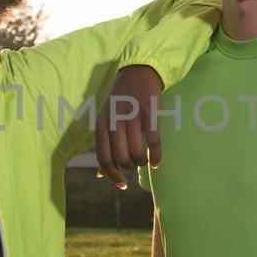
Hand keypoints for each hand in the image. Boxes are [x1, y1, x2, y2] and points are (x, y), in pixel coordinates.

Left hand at [94, 65, 163, 190]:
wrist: (138, 72)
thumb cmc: (121, 100)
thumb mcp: (107, 120)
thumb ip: (104, 146)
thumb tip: (100, 174)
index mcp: (102, 123)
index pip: (103, 157)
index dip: (112, 175)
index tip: (122, 185)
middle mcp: (115, 120)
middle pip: (120, 157)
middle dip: (129, 167)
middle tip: (135, 164)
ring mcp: (132, 116)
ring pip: (136, 151)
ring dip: (141, 162)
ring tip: (144, 161)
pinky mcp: (149, 112)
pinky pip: (153, 141)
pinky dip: (155, 156)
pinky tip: (156, 161)